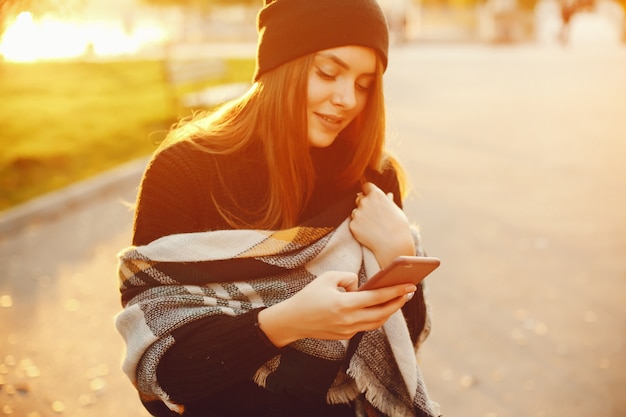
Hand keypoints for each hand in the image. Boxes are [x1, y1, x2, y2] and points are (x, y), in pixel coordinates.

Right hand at [257, 270, 415, 346]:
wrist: (293, 321)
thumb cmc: (309, 296)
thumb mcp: (327, 278)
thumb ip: (349, 278)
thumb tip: (362, 286)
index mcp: (345, 304)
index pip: (377, 298)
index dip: (395, 291)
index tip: (410, 286)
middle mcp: (349, 320)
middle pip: (382, 313)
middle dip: (398, 302)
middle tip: (410, 292)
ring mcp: (348, 330)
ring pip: (377, 322)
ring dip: (389, 311)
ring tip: (399, 299)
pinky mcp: (346, 335)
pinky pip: (366, 325)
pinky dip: (376, 316)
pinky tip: (382, 307)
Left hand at [349, 182, 415, 267]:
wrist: (394, 244)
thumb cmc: (399, 227)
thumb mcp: (396, 211)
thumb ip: (388, 201)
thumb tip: (388, 195)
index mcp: (376, 194)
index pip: (366, 186)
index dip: (368, 192)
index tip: (370, 198)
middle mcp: (365, 201)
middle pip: (359, 198)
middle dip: (364, 204)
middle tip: (374, 216)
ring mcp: (357, 213)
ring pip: (355, 212)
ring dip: (360, 216)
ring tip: (373, 226)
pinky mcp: (352, 224)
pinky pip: (353, 223)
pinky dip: (358, 227)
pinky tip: (369, 232)